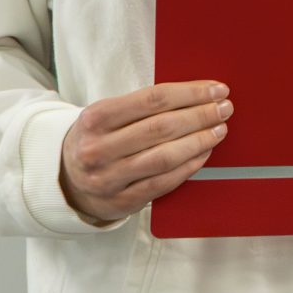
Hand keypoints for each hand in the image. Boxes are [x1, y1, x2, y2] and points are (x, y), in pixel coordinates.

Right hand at [58, 80, 233, 224]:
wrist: (67, 181)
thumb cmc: (99, 140)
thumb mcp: (107, 116)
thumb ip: (144, 105)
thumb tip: (200, 93)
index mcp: (95, 118)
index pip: (152, 100)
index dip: (190, 93)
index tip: (216, 90)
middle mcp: (98, 149)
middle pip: (162, 128)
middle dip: (201, 116)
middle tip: (224, 108)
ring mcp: (108, 178)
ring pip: (165, 157)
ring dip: (200, 141)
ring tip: (219, 129)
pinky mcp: (122, 201)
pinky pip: (165, 182)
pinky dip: (190, 165)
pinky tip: (205, 152)